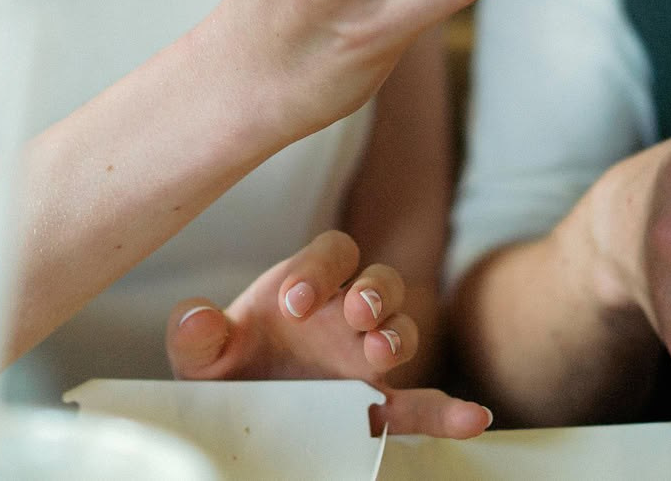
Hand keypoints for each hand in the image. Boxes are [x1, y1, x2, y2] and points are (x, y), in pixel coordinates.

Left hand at [163, 230, 492, 438]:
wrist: (239, 416)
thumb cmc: (228, 371)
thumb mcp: (202, 354)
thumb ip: (197, 334)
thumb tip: (196, 318)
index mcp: (307, 287)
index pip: (331, 255)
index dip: (319, 269)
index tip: (294, 302)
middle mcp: (345, 315)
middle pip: (380, 281)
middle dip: (373, 291)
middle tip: (355, 311)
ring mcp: (365, 358)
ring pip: (402, 329)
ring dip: (398, 335)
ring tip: (380, 351)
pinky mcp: (376, 405)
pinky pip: (420, 404)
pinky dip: (448, 411)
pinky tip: (474, 416)